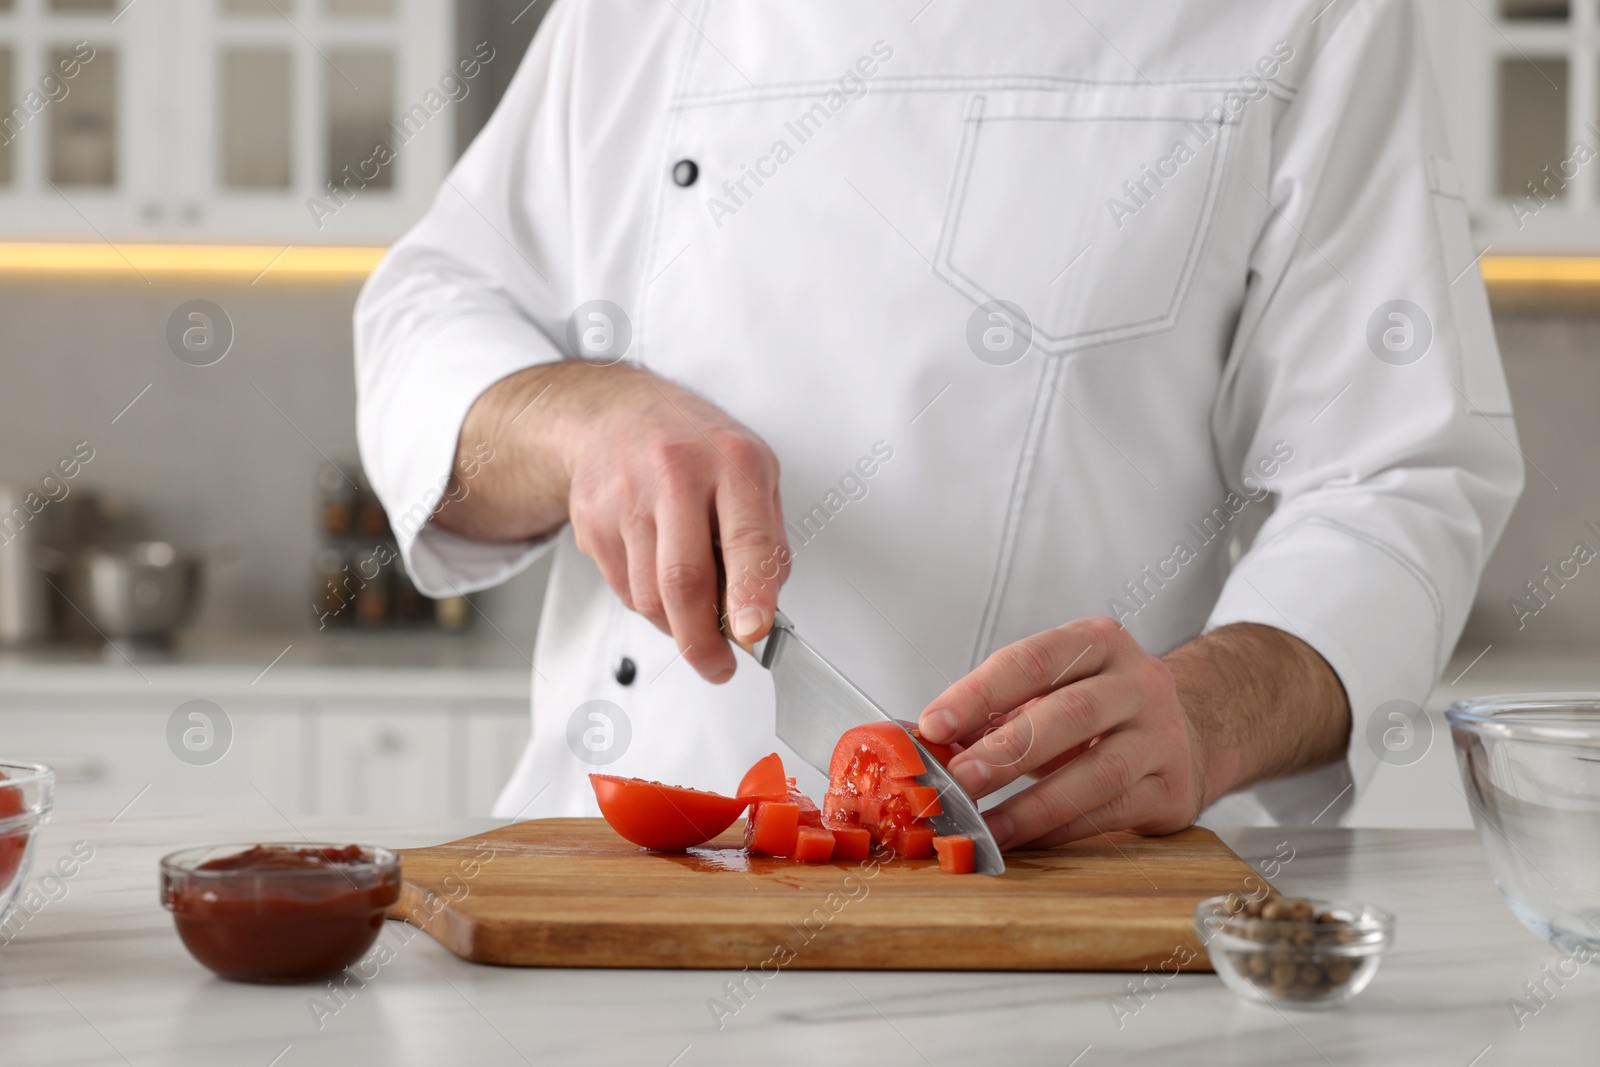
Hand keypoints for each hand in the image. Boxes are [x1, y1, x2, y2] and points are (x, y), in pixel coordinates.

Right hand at [564, 370, 788, 680]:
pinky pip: (622, 589)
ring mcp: (627, 497)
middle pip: (683, 581)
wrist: (614, 413)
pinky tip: (657, 576)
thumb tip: (762, 615)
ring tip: (691, 612)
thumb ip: (764, 542)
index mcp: (733, 462)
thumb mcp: (751, 473)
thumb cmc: (696, 447)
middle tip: (718, 666)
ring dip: (674, 624)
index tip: (753, 634)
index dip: (750, 594)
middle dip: (702, 641)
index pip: (745, 538)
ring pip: (649, 597)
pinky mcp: (592, 520)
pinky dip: (646, 603)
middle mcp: (677, 474)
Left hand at [916, 617, 1207, 848]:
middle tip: (958, 780)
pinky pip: (1112, 814)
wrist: (1184, 734)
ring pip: (1098, 772)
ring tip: (985, 826)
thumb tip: (926, 740)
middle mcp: (1140, 683)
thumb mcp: (1050, 692)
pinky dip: (1060, 831)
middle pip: (1071, 713)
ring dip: (1033, 804)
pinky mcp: (1172, 789)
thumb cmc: (1098, 711)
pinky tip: (1022, 840)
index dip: (979, 693)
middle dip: (1006, 750)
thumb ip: (995, 709)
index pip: (1033, 660)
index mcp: (1100, 643)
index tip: (933, 725)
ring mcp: (1163, 737)